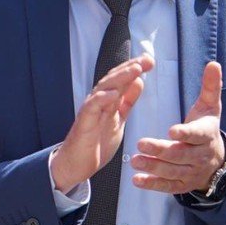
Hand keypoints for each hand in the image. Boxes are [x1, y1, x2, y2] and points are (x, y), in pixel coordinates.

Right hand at [50, 54, 152, 190]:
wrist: (76, 164)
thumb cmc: (96, 143)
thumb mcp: (119, 119)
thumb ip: (127, 101)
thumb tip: (138, 82)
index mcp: (108, 101)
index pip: (121, 79)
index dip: (134, 68)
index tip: (149, 60)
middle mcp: (98, 102)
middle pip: (113, 79)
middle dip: (130, 68)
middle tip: (146, 60)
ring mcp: (90, 111)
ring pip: (103, 89)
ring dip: (119, 78)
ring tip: (134, 70)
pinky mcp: (83, 123)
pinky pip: (91, 108)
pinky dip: (101, 99)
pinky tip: (113, 93)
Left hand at [131, 60, 225, 194]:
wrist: (215, 160)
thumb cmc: (206, 127)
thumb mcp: (210, 107)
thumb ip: (210, 87)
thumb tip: (213, 64)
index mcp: (207, 135)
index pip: (198, 135)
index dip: (186, 133)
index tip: (172, 130)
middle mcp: (201, 156)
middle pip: (181, 154)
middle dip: (161, 150)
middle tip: (141, 143)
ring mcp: (191, 172)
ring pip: (173, 171)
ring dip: (154, 167)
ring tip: (135, 160)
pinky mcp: (182, 184)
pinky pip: (168, 186)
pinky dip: (152, 184)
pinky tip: (137, 180)